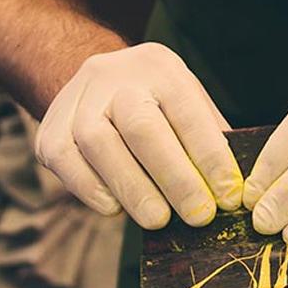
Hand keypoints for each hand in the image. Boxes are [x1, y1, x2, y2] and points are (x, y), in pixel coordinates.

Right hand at [34, 43, 242, 227]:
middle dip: (174, 177)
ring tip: (158, 220)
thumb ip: (208, 138)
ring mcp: (78, 100)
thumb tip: (237, 190)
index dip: (210, 156)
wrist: (93, 84)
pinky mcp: (50, 129)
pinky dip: (90, 188)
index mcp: (159, 68)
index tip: (228, 196)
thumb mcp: (187, 103)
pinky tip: (114, 208)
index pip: (187, 110)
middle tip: (198, 216)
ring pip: (98, 143)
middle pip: (140, 126)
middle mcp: (114, 76)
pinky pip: (64, 160)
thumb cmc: (155, 105)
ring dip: (132, 188)